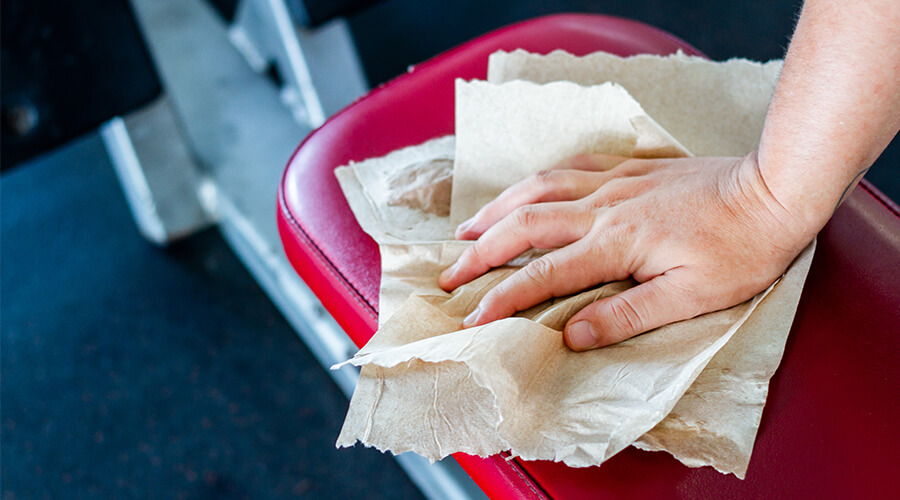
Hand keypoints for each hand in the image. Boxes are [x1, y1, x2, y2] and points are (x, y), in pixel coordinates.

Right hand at [438, 153, 811, 350]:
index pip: (542, 274)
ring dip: (498, 209)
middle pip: (524, 225)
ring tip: (468, 228)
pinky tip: (530, 188)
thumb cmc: (739, 250)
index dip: (501, 298)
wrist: (773, 191)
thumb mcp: (691, 297)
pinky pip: (571, 166)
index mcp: (615, 243)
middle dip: (480, 250)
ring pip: (539, 188)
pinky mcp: (630, 169)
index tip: (472, 319)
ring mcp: (615, 183)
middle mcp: (603, 208)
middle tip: (448, 272)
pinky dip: (541, 179)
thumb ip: (627, 314)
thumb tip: (574, 335)